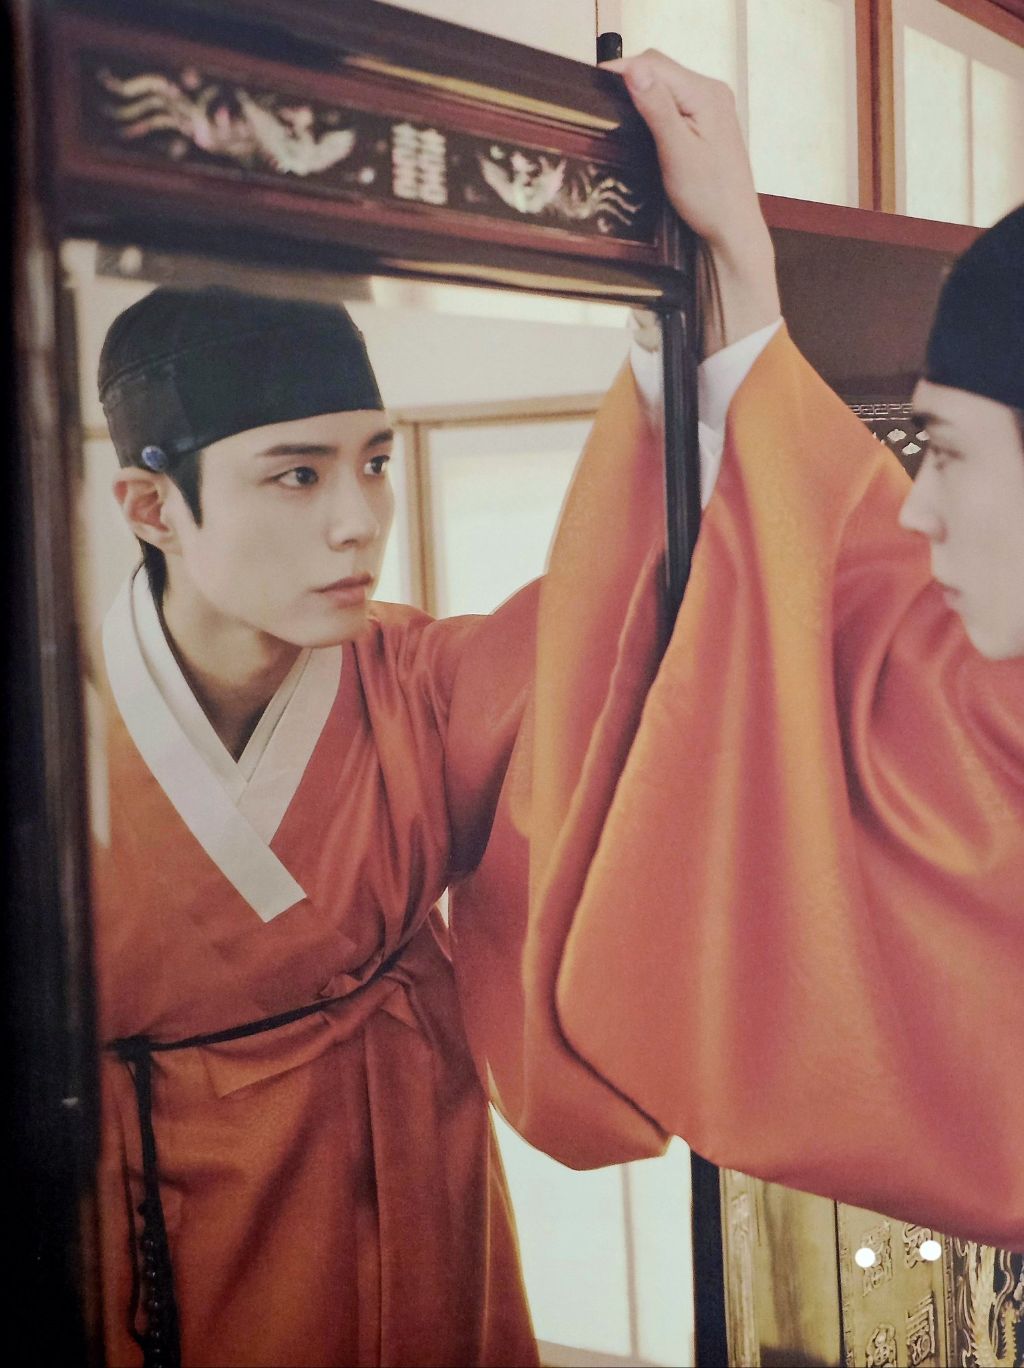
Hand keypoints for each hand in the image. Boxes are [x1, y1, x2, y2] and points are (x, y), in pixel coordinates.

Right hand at [603, 51, 780, 350]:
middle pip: (660, 70)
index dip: (621, 69)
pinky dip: (653, 105)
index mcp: (706, 94)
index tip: (592, 82)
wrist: (733, 228)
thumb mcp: (677, 152)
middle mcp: (712, 92)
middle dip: (630, 78)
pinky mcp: (707, 121)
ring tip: (614, 108)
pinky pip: (674, 100)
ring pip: (666, 84)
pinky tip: (640, 120)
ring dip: (640, 91)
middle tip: (598, 98)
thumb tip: (633, 69)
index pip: (655, 64)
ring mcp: (711, 106)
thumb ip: (656, 108)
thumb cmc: (709, 198)